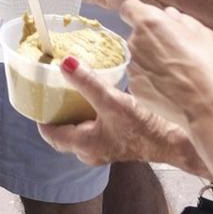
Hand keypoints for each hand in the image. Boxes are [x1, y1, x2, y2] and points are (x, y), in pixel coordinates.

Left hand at [41, 57, 202, 172]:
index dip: (40, 114)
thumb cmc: (144, 128)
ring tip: (70, 86)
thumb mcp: (112, 101)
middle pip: (63, 129)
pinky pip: (93, 126)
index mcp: (83, 145)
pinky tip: (94, 95)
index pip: (49, 133)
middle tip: (52, 87)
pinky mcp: (116, 141)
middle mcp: (90, 150)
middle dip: (57, 110)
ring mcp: (103, 147)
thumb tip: (65, 63)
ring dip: (74, 110)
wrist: (175, 143)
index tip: (36, 94)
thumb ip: (87, 82)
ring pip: (79, 128)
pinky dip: (89, 112)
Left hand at [117, 0, 212, 134]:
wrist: (210, 108)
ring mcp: (133, 68)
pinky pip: (141, 78)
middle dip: (152, 40)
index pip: (129, 8)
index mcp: (150, 23)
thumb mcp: (204, 34)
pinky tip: (173, 87)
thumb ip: (181, 21)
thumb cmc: (212, 69)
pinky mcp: (135, 89)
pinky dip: (152, 81)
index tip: (152, 21)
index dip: (141, 13)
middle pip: (137, 36)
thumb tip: (170, 16)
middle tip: (177, 52)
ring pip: (139, 58)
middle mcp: (135, 43)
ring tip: (178, 73)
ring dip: (152, 61)